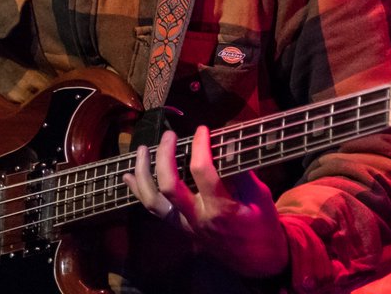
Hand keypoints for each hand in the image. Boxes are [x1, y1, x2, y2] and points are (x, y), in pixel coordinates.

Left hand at [123, 126, 288, 279]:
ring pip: (153, 201)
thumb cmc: (262, 225)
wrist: (257, 260)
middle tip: (169, 136)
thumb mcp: (260, 196)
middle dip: (165, 156)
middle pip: (169, 186)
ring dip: (143, 174)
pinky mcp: (179, 227)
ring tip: (141, 150)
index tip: (203, 129)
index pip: (203, 172)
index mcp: (221, 209)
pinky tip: (128, 175)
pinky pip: (154, 210)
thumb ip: (241, 170)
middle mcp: (197, 218)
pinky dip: (139, 191)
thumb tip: (227, 140)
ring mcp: (185, 224)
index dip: (200, 146)